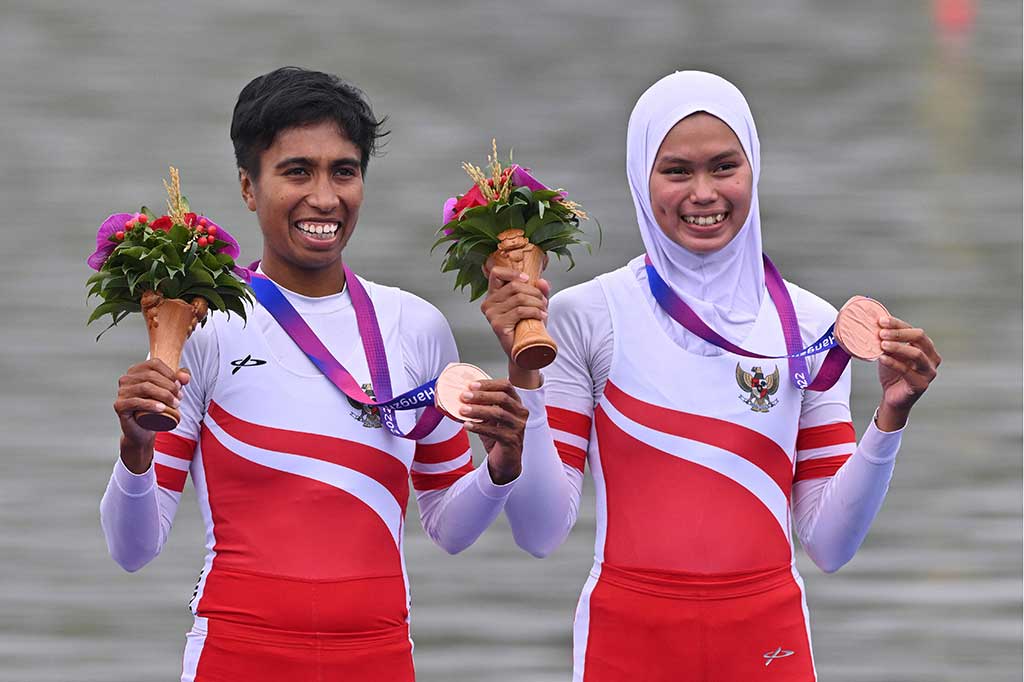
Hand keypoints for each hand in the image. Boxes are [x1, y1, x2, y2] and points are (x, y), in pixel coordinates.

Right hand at [113, 359, 189, 472]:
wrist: (143, 430)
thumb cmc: (156, 408)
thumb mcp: (169, 392)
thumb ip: (179, 380)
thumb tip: (185, 378)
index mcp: (136, 371)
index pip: (154, 364)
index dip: (170, 373)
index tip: (180, 385)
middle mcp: (126, 379)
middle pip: (151, 376)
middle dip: (169, 386)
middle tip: (179, 398)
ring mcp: (121, 392)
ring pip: (145, 387)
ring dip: (164, 395)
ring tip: (175, 404)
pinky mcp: (119, 405)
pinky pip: (135, 402)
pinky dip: (151, 404)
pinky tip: (162, 408)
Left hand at [458, 379, 528, 484]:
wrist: (506, 459)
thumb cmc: (498, 435)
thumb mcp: (490, 417)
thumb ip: (482, 406)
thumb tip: (462, 395)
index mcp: (516, 402)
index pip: (506, 386)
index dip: (489, 384)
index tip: (471, 385)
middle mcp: (520, 412)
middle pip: (502, 398)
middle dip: (481, 396)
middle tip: (464, 396)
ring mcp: (518, 426)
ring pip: (498, 413)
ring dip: (478, 410)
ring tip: (463, 410)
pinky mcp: (512, 440)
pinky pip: (494, 431)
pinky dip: (479, 427)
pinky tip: (467, 425)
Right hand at [480, 265, 549, 387]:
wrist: (524, 351)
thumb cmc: (527, 327)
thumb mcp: (535, 304)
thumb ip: (539, 291)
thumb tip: (542, 281)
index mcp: (493, 295)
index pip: (496, 273)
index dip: (513, 273)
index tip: (528, 279)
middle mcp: (488, 303)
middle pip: (514, 286)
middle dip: (534, 292)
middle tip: (544, 302)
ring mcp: (491, 314)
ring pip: (519, 298)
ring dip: (537, 302)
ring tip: (544, 310)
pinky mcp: (497, 324)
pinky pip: (520, 311)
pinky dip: (535, 311)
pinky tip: (542, 316)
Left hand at [874, 316, 940, 430]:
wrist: (892, 397)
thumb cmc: (892, 372)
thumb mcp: (890, 353)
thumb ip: (887, 340)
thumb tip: (875, 324)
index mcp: (925, 346)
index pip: (913, 329)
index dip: (898, 324)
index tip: (881, 321)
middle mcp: (931, 357)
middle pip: (920, 338)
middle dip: (899, 333)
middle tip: (881, 333)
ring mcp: (929, 371)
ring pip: (917, 354)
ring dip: (898, 347)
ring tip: (882, 345)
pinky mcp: (921, 384)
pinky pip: (908, 371)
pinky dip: (894, 363)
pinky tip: (882, 358)